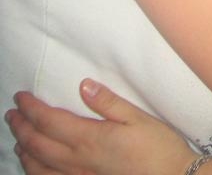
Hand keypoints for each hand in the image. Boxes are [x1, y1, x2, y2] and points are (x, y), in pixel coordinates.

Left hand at [5, 79, 197, 174]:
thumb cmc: (158, 148)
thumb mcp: (137, 118)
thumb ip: (108, 102)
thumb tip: (84, 85)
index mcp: (90, 139)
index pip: (50, 121)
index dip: (32, 108)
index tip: (21, 96)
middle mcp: (78, 162)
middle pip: (38, 144)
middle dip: (21, 127)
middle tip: (11, 114)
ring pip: (39, 168)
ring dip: (24, 151)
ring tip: (18, 139)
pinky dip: (36, 172)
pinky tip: (36, 166)